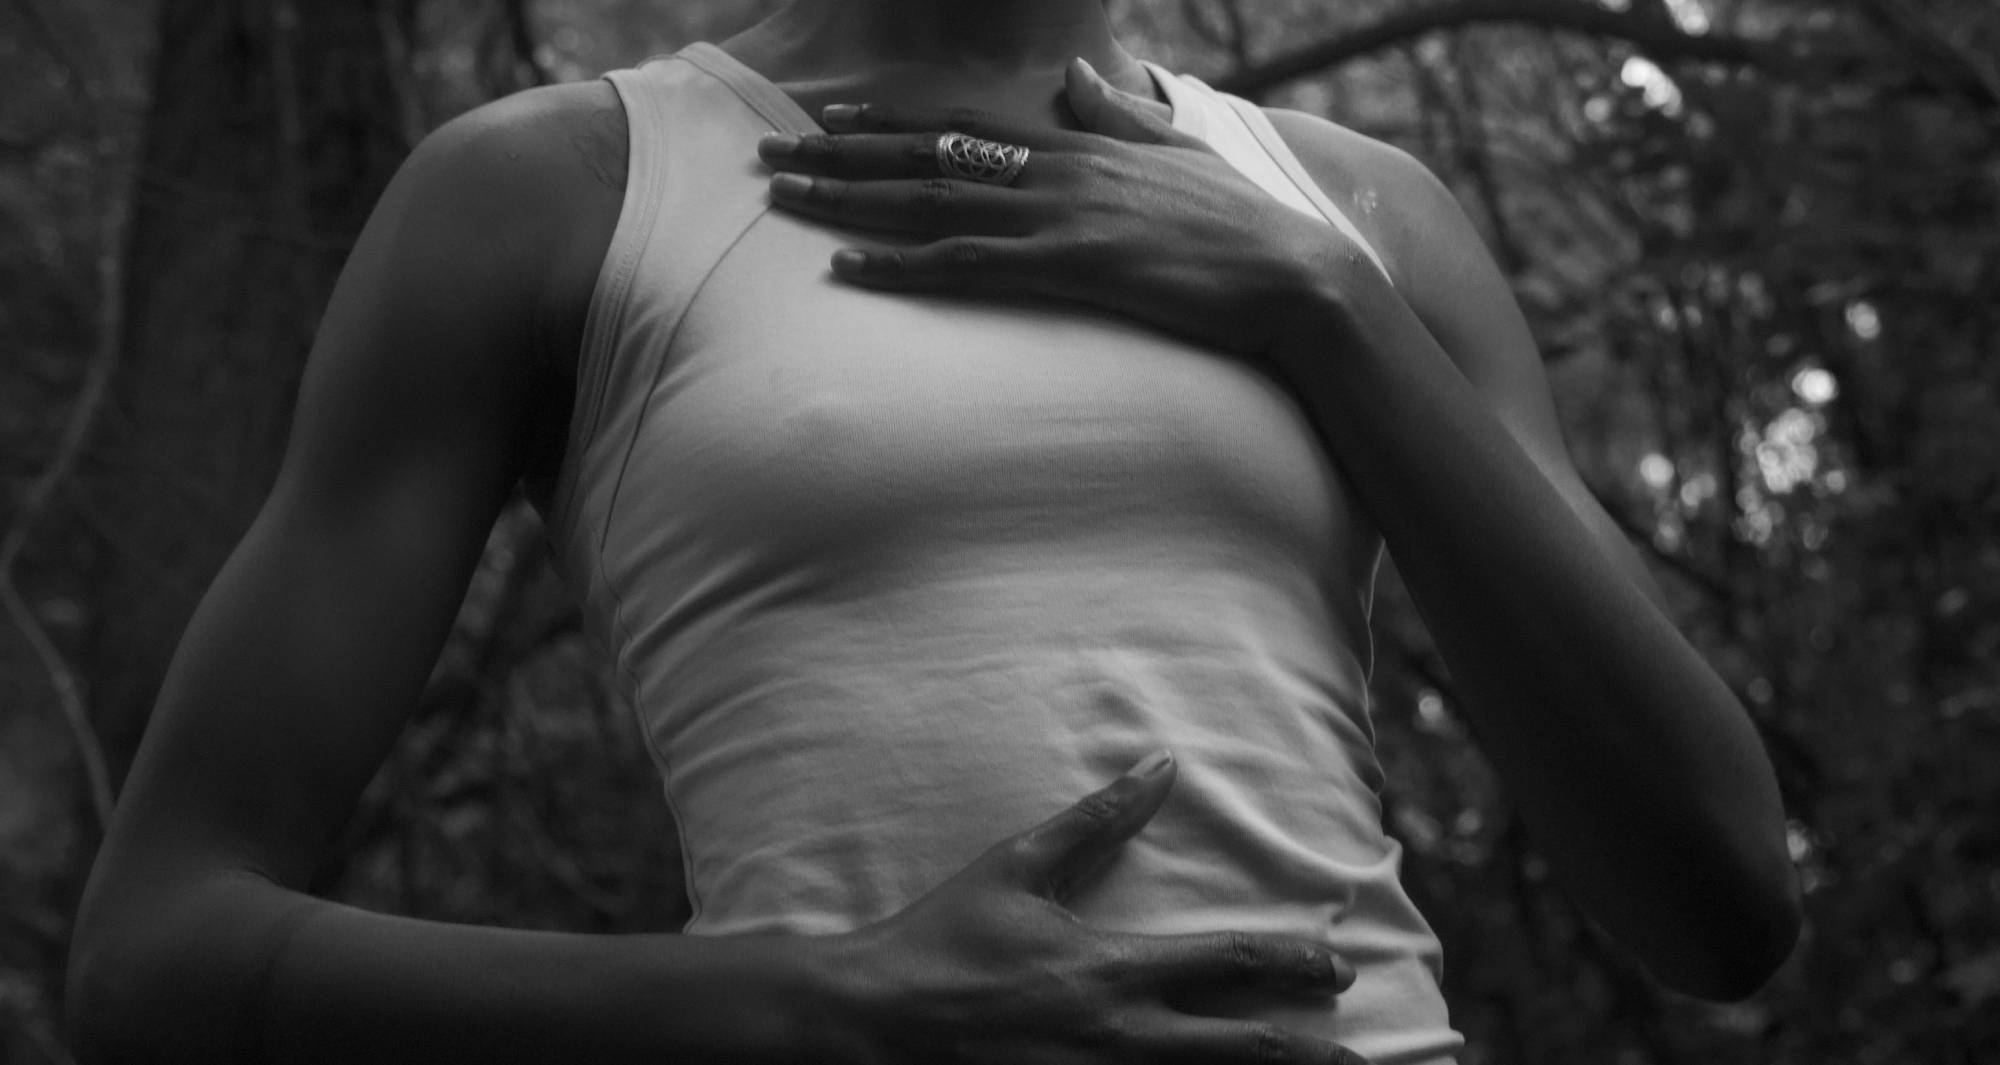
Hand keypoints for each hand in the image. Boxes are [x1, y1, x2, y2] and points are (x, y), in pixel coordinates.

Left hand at [755, 58, 1357, 359]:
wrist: (1292, 277)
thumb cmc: (1240, 226)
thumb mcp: (1175, 153)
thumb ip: (1117, 115)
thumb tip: (1075, 73)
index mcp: (1076, 147)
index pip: (962, 126)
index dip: (890, 121)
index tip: (832, 117)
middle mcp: (1054, 171)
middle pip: (925, 158)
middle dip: (842, 156)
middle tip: (772, 156)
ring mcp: (1057, 219)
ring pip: (929, 204)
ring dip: (849, 202)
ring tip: (784, 200)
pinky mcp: (1067, 268)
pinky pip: (965, 265)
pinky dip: (900, 264)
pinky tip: (847, 267)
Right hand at [817, 751, 1370, 1064]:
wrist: (869, 1023)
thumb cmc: (941, 940)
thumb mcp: (1016, 867)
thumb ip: (1095, 821)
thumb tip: (1158, 767)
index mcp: (1112, 970)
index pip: (1229, 965)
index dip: (1294, 964)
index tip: (1337, 967)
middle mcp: (1120, 1038)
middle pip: (1245, 1052)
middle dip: (1312, 1057)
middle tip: (1360, 1058)